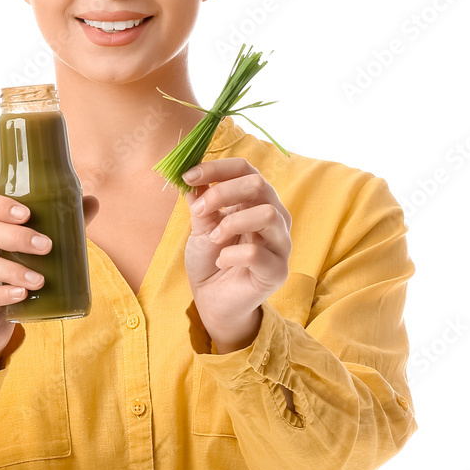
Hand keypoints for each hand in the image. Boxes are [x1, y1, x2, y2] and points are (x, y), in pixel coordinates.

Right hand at [0, 192, 98, 365]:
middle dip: (15, 237)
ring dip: (11, 270)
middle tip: (47, 246)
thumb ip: (58, 227)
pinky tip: (20, 295)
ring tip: (40, 280)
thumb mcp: (27, 252)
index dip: (0, 206)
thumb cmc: (7, 276)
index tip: (28, 214)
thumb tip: (93, 201)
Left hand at [182, 158, 290, 347]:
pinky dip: (231, 255)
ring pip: (267, 214)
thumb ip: (201, 201)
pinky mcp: (277, 271)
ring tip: (214, 238)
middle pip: (258, 184)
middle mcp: (275, 217)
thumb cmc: (210, 260)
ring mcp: (281, 244)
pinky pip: (257, 254)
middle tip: (199, 210)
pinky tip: (221, 262)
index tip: (188, 176)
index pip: (245, 169)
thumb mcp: (201, 226)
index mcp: (256, 201)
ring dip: (231, 223)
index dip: (216, 168)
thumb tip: (191, 175)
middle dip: (222, 193)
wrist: (212, 301)